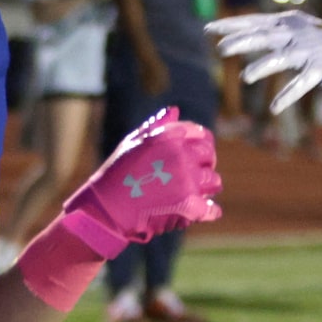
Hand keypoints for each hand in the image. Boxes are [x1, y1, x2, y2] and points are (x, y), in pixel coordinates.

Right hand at [57, 108, 223, 252]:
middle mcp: (181, 155)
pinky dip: (211, 211)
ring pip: (214, 181)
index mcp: (169, 136)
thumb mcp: (132, 142)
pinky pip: (212, 208)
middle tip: (199, 174)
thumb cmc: (116, 174)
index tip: (199, 153)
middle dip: (206, 163)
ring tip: (198, 192)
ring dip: (208, 187)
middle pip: (209, 156)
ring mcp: (187, 180)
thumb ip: (156, 126)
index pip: (201, 134)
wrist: (107, 208)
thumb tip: (174, 111)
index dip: (203, 143)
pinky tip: (208, 211)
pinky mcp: (189, 205)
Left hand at [208, 10, 321, 111]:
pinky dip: (289, 96)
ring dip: (263, 67)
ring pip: (282, 59)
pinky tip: (275, 108)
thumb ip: (273, 32)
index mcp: (289, 23)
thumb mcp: (298, 30)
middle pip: (264, 36)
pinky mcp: (321, 70)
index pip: (255, 22)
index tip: (209, 29)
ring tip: (245, 77)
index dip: (232, 25)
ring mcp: (309, 52)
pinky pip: (302, 84)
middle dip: (242, 42)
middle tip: (221, 49)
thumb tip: (243, 34)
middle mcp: (297, 35)